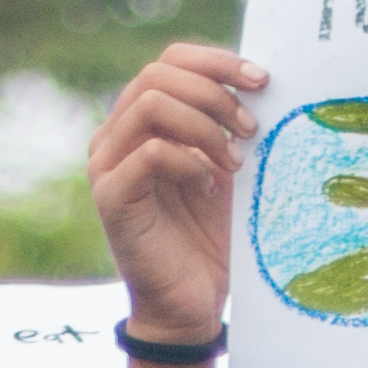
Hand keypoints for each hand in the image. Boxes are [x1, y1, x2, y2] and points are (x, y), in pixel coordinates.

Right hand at [90, 46, 262, 340]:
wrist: (190, 305)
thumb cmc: (209, 240)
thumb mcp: (224, 170)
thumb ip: (226, 126)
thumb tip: (258, 81)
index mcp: (141, 121)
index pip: (170, 62)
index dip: (216, 61)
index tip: (261, 81)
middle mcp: (115, 135)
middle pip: (158, 73)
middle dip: (215, 94)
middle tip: (251, 129)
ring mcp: (107, 164)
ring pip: (151, 104)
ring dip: (204, 127)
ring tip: (235, 162)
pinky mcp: (110, 197)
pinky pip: (150, 152)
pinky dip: (190, 163)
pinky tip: (210, 190)